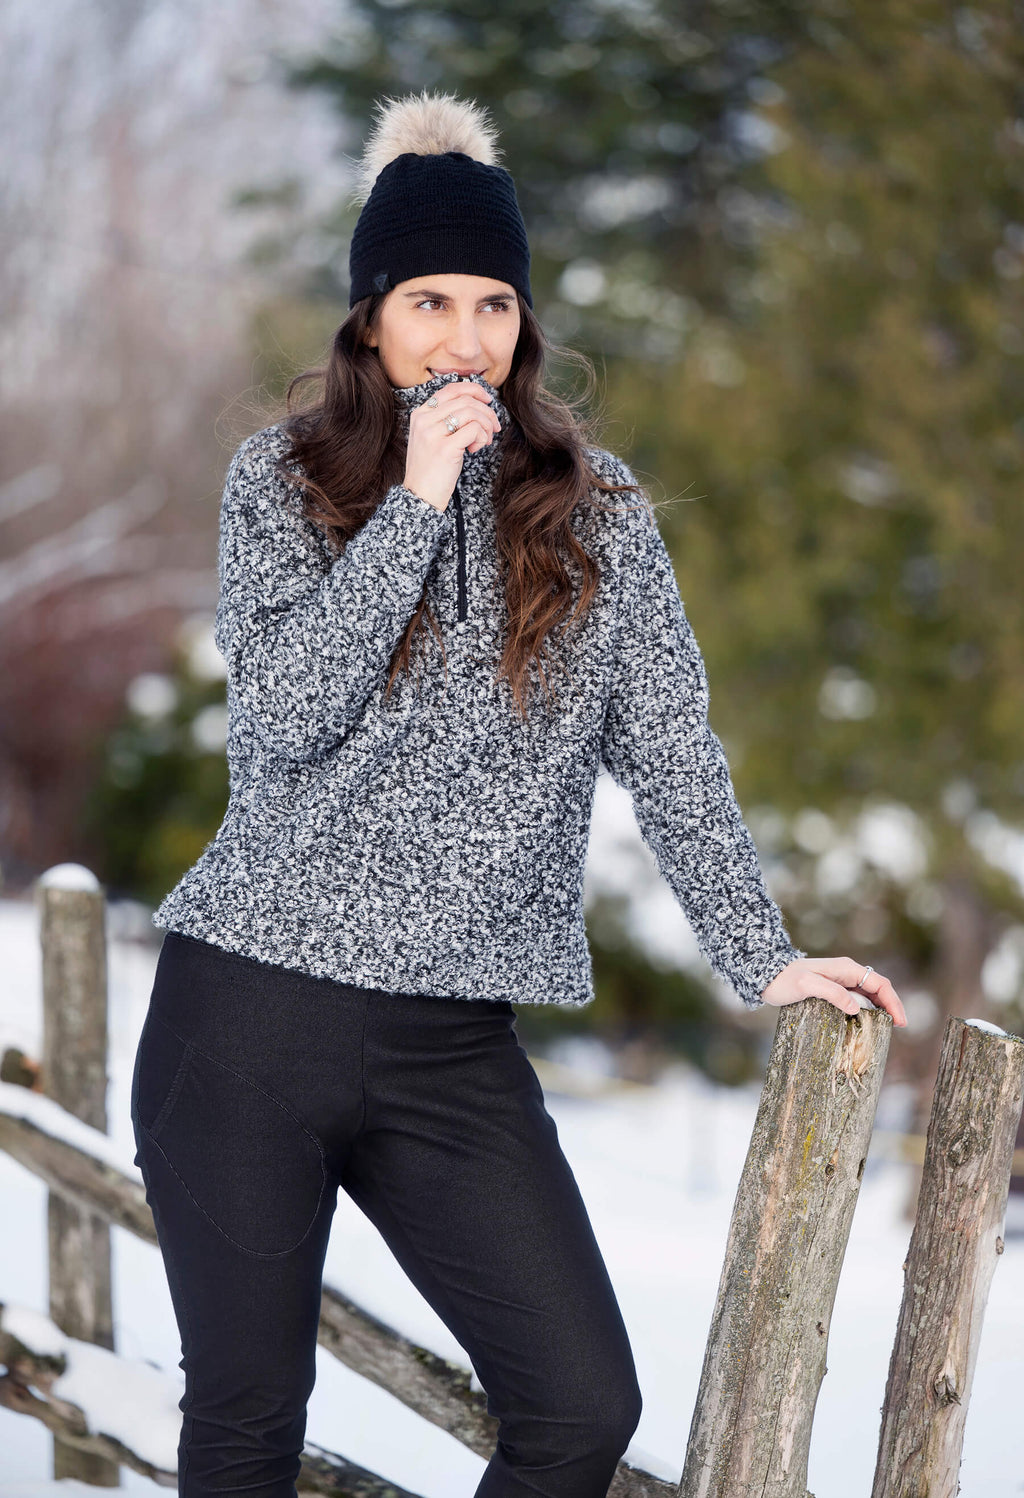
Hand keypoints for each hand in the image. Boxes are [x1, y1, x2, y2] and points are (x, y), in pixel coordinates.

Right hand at [403, 380, 501, 510]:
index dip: (474, 390)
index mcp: (420, 414)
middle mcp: (424, 420)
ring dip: (485, 426)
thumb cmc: (430, 469)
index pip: (451, 389)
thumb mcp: (432, 438)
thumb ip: (445, 419)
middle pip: (465, 400)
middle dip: (486, 412)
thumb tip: (476, 404)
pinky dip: (481, 438)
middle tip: (493, 427)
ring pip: (471, 412)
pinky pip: (473, 430)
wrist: (420, 496)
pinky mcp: (445, 448)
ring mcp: (433, 433)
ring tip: (484, 441)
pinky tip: (475, 449)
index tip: (487, 400)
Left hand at [761, 956, 906, 1027]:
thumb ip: (832, 993)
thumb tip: (855, 1008)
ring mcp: (839, 980)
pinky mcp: (831, 989)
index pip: (879, 984)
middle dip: (891, 1006)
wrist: (767, 975)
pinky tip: (865, 1023)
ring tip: (886, 1028)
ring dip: (880, 1009)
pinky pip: (855, 999)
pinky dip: (866, 1010)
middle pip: (878, 989)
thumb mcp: (807, 985)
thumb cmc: (785, 980)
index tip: (900, 1022)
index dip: (893, 1002)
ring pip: (868, 994)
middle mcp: (846, 972)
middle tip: (898, 1028)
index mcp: (846, 968)